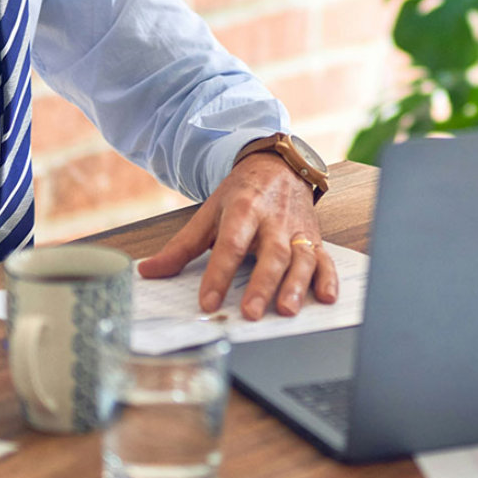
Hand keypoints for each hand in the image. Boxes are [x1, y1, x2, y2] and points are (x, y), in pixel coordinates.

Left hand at [136, 150, 337, 318]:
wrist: (280, 166)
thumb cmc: (243, 193)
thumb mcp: (210, 212)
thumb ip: (182, 246)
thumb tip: (148, 271)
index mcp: (244, 209)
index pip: (231, 243)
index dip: (219, 273)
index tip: (208, 302)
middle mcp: (274, 220)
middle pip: (271, 253)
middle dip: (262, 284)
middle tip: (250, 312)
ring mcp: (298, 230)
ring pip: (301, 257)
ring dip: (296, 284)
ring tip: (286, 309)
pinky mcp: (314, 238)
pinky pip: (325, 258)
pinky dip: (328, 277)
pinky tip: (326, 297)